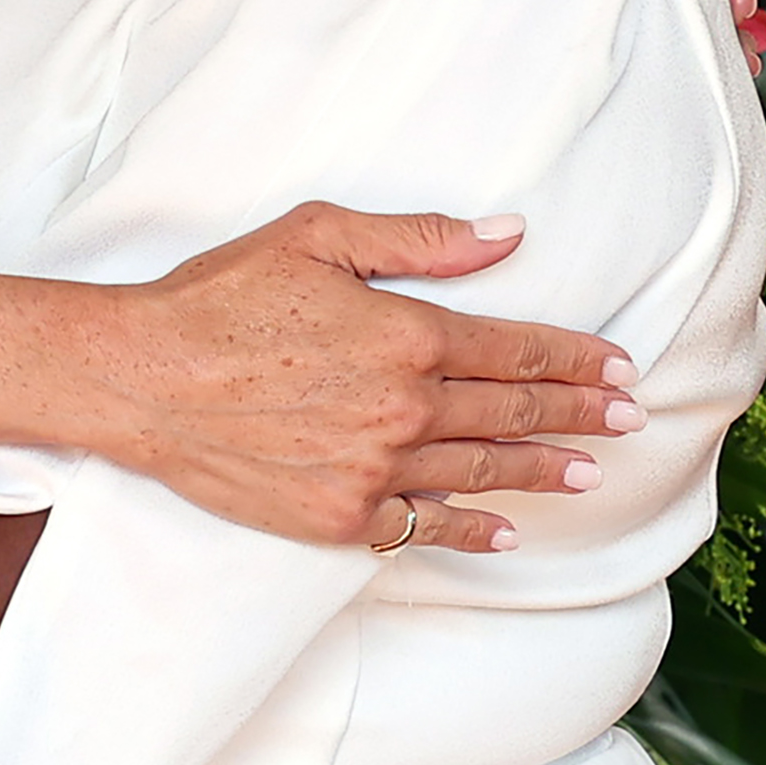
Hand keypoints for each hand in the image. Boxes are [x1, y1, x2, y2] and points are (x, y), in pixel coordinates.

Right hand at [86, 205, 639, 554]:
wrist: (138, 378)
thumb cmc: (217, 295)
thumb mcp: (316, 236)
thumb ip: (419, 238)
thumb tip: (507, 235)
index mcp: (405, 333)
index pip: (516, 349)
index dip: (575, 359)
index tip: (619, 368)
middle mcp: (403, 407)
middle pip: (513, 412)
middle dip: (578, 414)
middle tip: (626, 419)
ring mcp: (373, 470)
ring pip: (481, 470)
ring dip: (542, 471)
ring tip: (587, 472)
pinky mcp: (336, 515)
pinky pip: (423, 527)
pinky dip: (469, 529)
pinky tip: (502, 529)